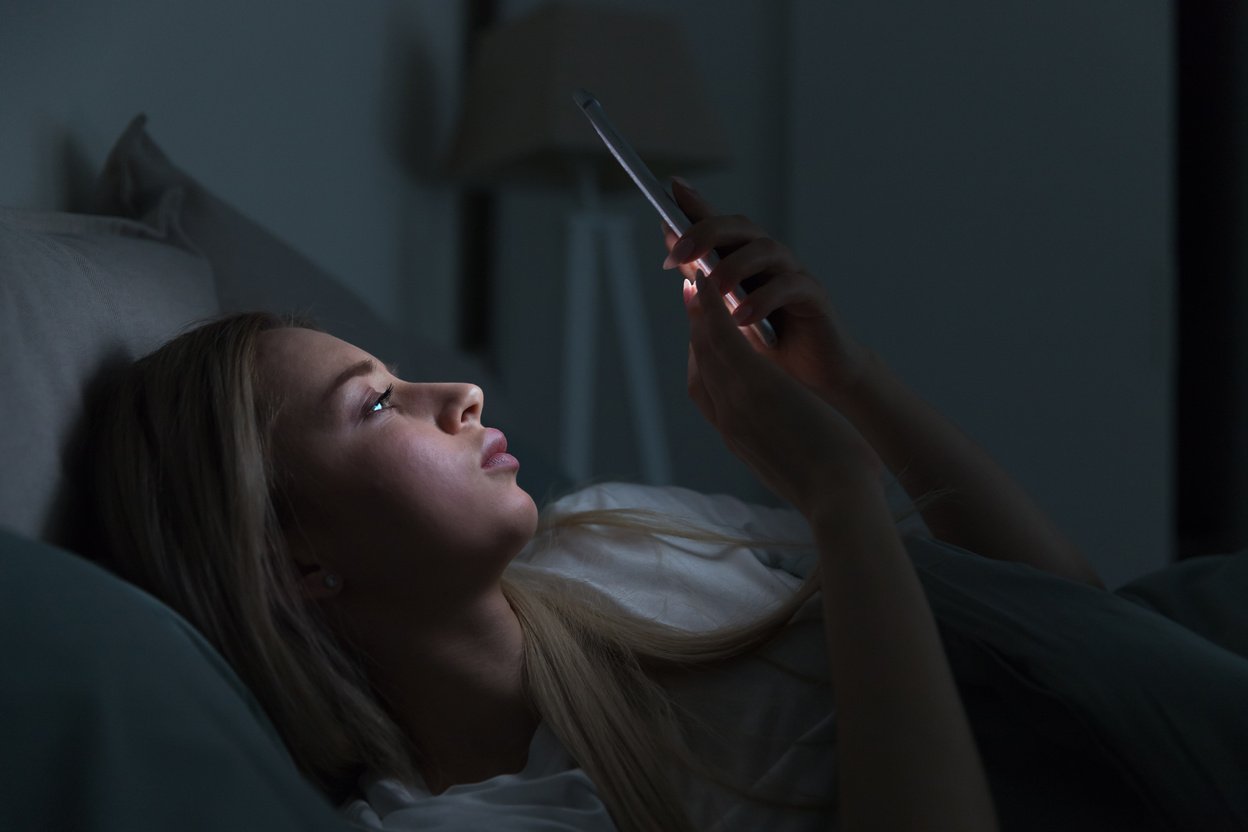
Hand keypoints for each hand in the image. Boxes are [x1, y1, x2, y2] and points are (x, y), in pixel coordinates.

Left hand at [662, 178, 875, 407]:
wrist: (812, 380)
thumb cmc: (766, 347)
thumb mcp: (724, 316)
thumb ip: (702, 279)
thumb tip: (672, 246)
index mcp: (743, 261)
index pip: (718, 224)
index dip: (695, 204)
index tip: (669, 188)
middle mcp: (769, 260)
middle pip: (740, 228)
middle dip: (706, 233)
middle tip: (679, 254)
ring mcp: (793, 274)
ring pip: (766, 250)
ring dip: (735, 267)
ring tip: (715, 291)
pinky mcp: (814, 297)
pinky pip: (791, 286)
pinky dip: (764, 299)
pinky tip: (742, 317)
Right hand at [683, 272, 883, 520]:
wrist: (837, 499)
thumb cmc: (830, 487)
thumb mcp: (795, 464)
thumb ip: (783, 444)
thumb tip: (797, 438)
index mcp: (737, 438)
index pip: (706, 391)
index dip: (700, 357)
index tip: (700, 334)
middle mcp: (728, 419)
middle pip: (700, 364)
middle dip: (693, 327)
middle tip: (691, 295)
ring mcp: (737, 402)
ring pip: (706, 347)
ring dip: (697, 310)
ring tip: (697, 279)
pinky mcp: (755, 386)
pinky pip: (725, 338)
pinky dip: (712, 309)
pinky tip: (710, 284)